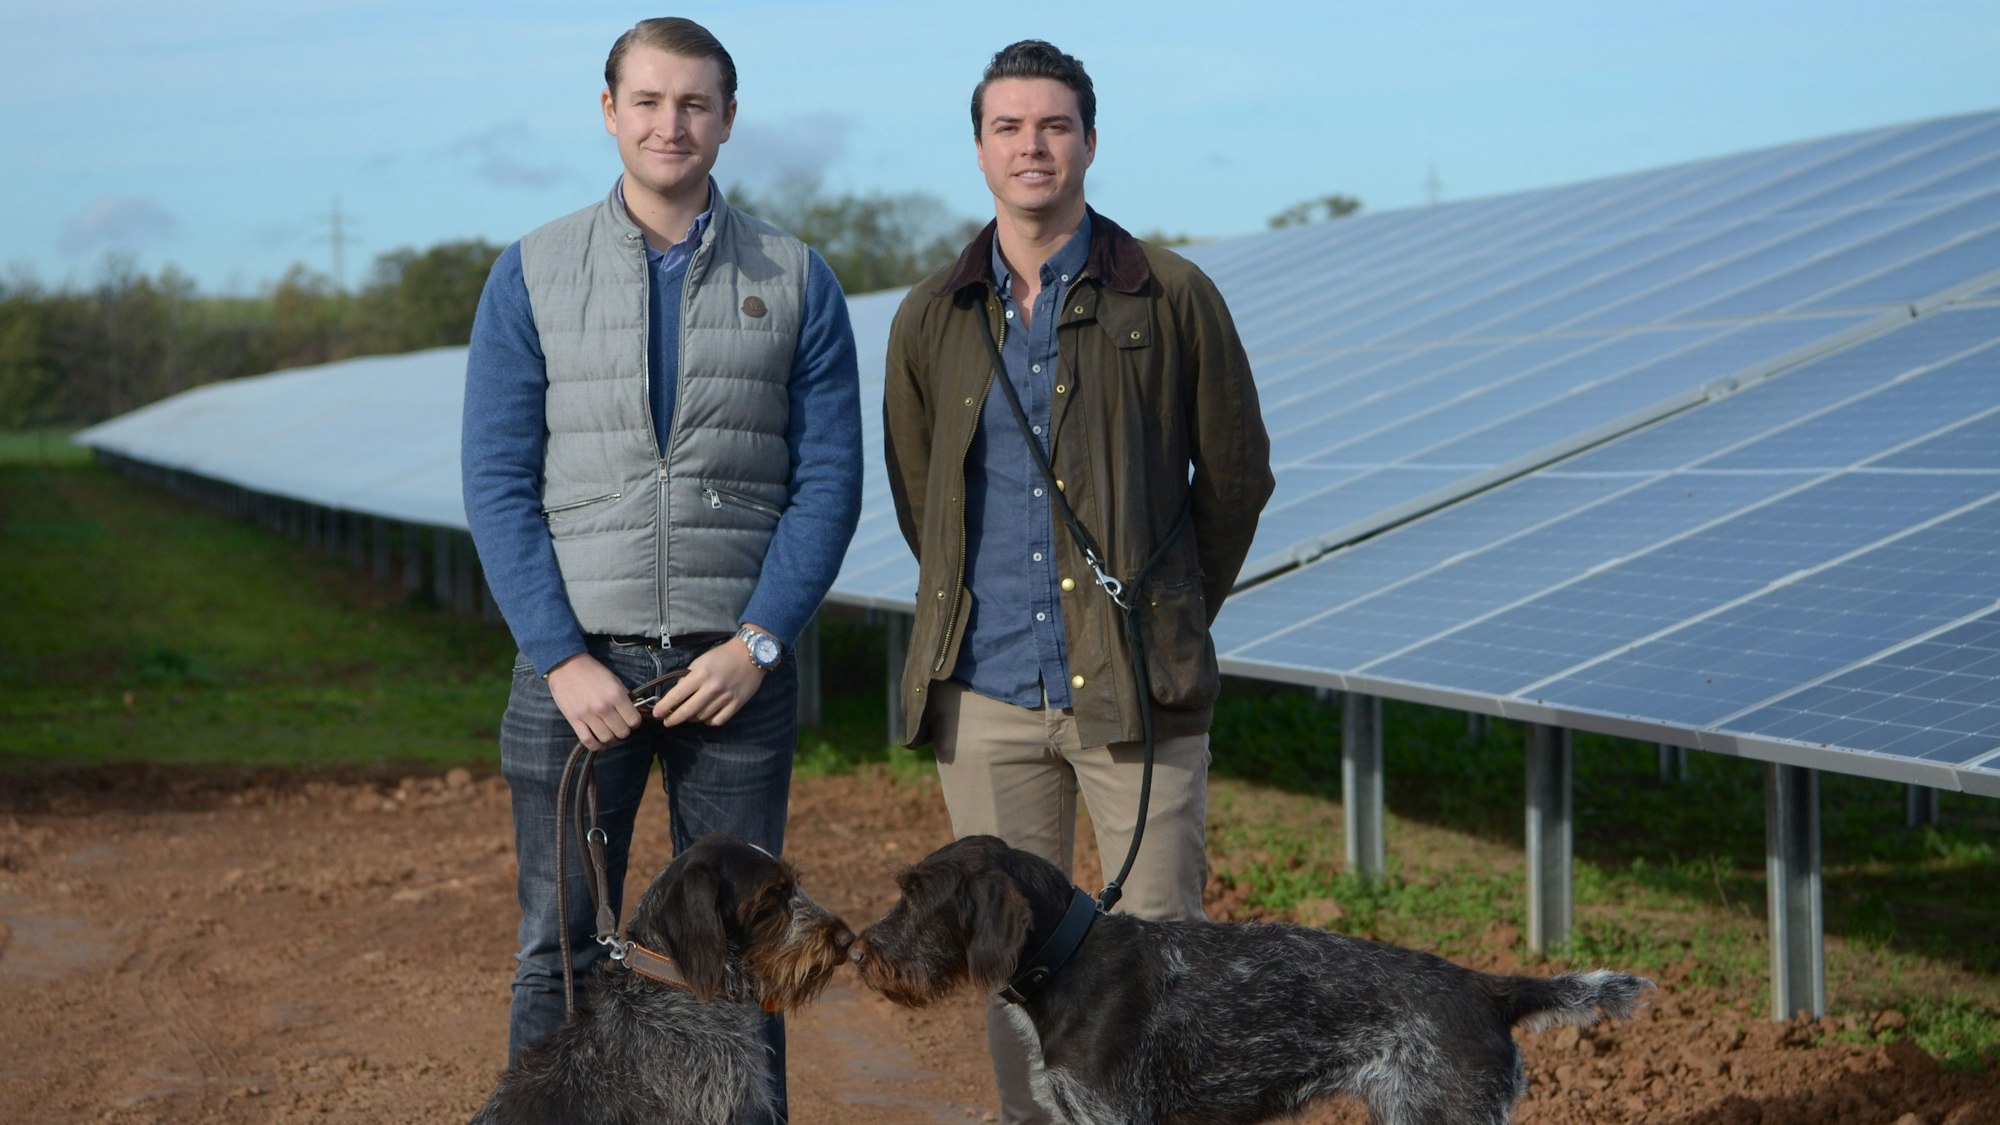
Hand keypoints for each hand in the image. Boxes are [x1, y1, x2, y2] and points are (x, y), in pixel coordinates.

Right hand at [546, 653, 643, 751]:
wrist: (566, 665)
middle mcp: (603, 707)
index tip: (630, 720)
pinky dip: (596, 746)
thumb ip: (624, 697)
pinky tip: (599, 742)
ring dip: (610, 739)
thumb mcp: (614, 680)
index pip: (634, 721)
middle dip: (623, 731)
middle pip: (622, 733)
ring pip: (606, 739)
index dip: (634, 722)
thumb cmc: (592, 671)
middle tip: (619, 726)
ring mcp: (588, 715)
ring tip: (609, 732)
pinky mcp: (574, 720)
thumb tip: (633, 712)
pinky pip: (588, 741)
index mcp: (616, 695)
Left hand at [652, 632, 769, 727]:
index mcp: (701, 674)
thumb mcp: (701, 661)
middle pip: (688, 711)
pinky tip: (705, 716)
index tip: (656, 713)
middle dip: (673, 719)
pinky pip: (717, 721)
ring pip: (702, 717)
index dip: (665, 706)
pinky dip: (708, 721)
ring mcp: (725, 698)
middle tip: (667, 722)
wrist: (751, 655)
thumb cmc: (722, 655)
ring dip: (691, 719)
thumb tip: (677, 693)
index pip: (678, 694)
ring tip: (687, 716)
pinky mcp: (736, 704)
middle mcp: (712, 688)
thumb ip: (688, 677)